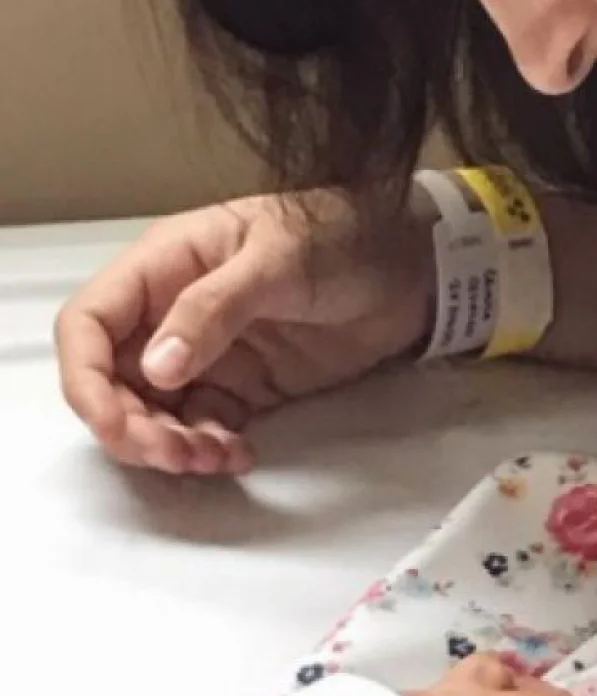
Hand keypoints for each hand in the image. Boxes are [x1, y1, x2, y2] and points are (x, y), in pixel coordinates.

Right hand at [56, 190, 434, 476]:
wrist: (414, 264)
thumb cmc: (343, 237)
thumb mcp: (277, 261)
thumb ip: (213, 309)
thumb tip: (156, 369)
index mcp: (164, 266)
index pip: (89, 324)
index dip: (83, 376)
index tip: (113, 422)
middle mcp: (172, 312)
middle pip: (111, 380)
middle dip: (128, 425)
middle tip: (174, 454)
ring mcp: (208, 353)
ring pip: (153, 412)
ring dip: (167, 445)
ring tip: (210, 458)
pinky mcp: (244, 386)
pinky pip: (202, 427)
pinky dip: (207, 450)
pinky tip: (237, 455)